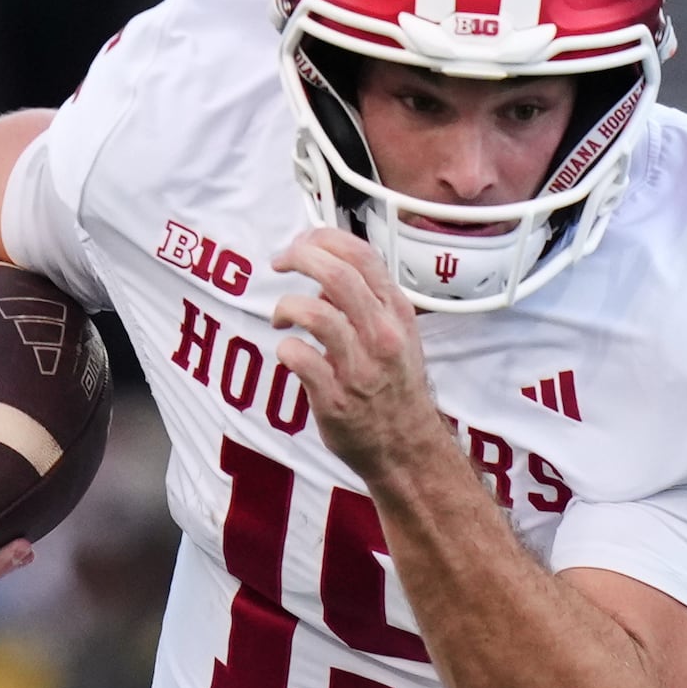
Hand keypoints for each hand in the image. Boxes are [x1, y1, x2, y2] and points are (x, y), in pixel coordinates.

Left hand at [270, 228, 456, 482]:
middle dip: (299, 258)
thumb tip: (323, 277)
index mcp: (396, 313)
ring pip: (315, 313)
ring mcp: (360, 368)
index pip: (361, 256)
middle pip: (336, 275)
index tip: (301, 245)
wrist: (406, 447)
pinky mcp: (336, 399)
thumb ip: (366, 301)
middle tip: (279, 264)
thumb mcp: (396, 334)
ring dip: (286, 306)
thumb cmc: (394, 388)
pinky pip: (300, 358)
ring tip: (281, 318)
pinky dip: (285, 349)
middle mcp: (382, 335)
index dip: (323, 240)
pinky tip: (289, 354)